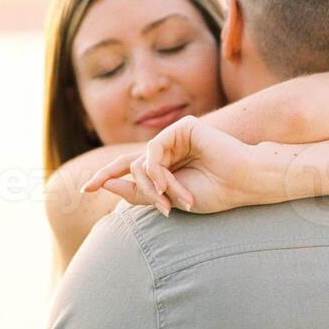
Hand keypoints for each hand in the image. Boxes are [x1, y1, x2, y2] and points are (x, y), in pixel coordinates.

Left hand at [82, 116, 263, 214]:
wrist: (244, 183)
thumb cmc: (213, 194)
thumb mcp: (167, 199)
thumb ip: (137, 192)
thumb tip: (105, 183)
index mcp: (168, 167)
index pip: (131, 170)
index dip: (107, 177)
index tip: (85, 190)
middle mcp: (169, 150)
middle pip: (132, 165)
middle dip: (121, 181)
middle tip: (93, 187)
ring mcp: (176, 137)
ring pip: (142, 162)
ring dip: (153, 186)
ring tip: (171, 201)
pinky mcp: (183, 127)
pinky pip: (154, 151)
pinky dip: (158, 172)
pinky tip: (169, 187)